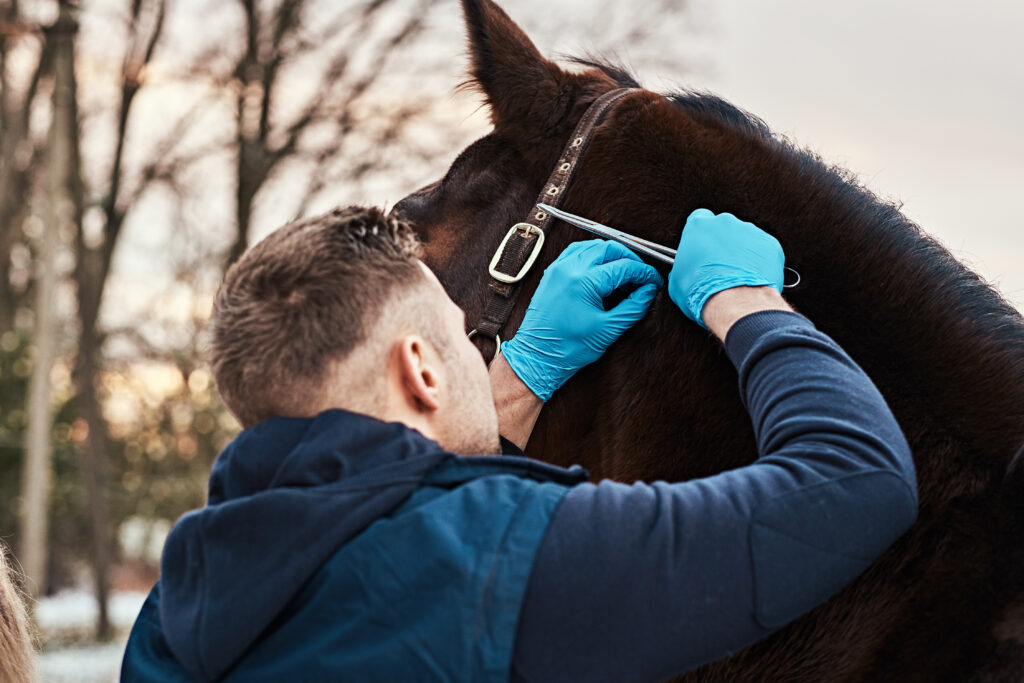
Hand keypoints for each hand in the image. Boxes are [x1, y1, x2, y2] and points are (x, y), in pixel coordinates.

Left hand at [501, 239, 662, 400]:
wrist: (538, 356)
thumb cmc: (569, 347)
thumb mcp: (608, 329)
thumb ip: (633, 307)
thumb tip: (649, 291)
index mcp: (584, 282)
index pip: (624, 267)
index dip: (644, 274)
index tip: (654, 282)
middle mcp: (570, 269)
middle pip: (609, 249)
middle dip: (629, 259)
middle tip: (641, 277)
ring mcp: (559, 269)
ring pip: (592, 246)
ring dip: (610, 255)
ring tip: (622, 274)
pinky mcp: (552, 273)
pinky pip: (575, 252)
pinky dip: (591, 256)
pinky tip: (600, 271)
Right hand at [668, 209, 784, 327]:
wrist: (735, 303)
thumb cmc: (704, 292)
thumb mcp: (677, 282)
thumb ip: (681, 267)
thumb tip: (684, 272)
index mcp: (699, 227)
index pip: (698, 218)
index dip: (701, 234)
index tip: (702, 246)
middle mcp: (725, 223)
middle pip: (723, 228)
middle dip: (722, 243)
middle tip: (720, 265)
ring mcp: (750, 232)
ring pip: (745, 238)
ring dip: (741, 252)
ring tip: (738, 275)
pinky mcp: (769, 244)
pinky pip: (764, 250)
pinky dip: (759, 261)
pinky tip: (752, 277)